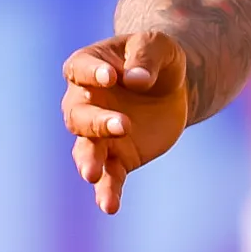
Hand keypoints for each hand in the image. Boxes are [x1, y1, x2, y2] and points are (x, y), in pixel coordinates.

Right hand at [64, 30, 197, 214]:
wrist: (171, 86)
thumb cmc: (156, 57)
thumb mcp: (159, 45)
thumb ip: (145, 57)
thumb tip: (135, 80)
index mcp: (88, 67)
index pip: (80, 70)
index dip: (92, 74)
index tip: (110, 77)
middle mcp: (84, 102)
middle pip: (79, 116)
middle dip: (97, 122)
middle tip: (122, 125)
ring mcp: (99, 134)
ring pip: (86, 150)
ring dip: (89, 162)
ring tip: (92, 176)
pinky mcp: (118, 157)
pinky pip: (110, 177)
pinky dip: (108, 191)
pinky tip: (109, 207)